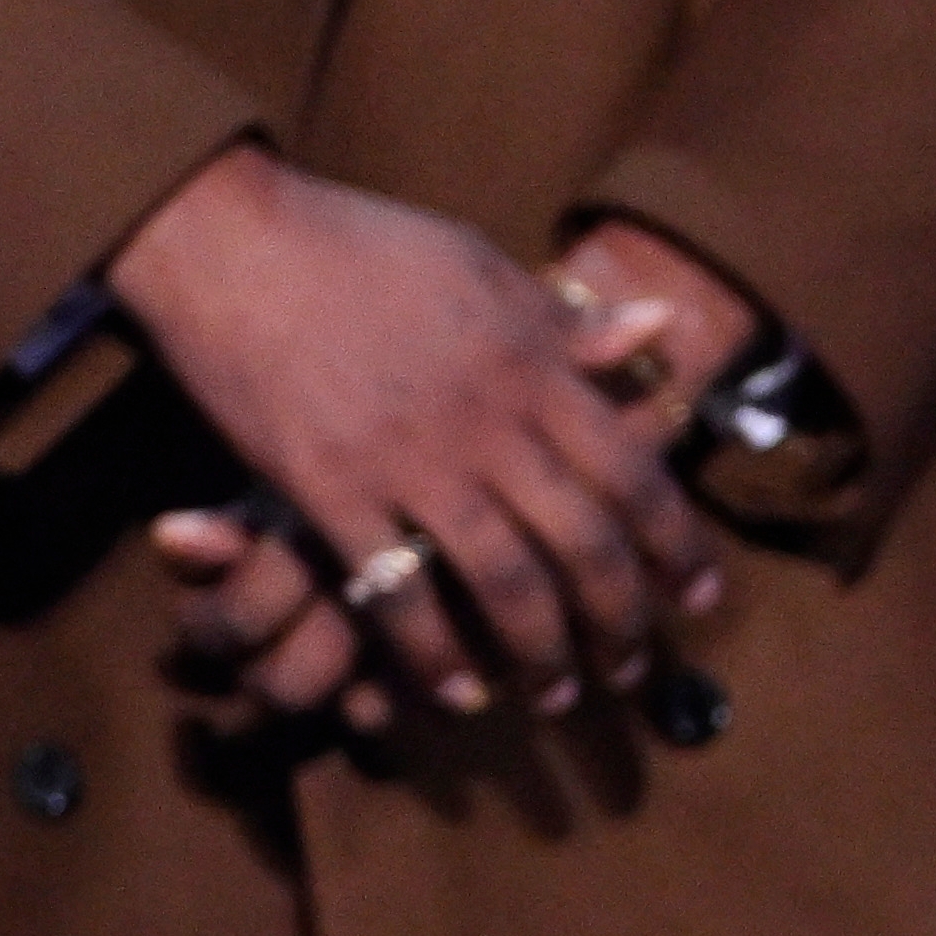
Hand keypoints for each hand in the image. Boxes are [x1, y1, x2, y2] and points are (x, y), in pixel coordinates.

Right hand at [104, 144, 728, 722]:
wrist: (236, 243)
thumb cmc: (361, 246)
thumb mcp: (482, 268)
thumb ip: (568, 321)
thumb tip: (660, 323)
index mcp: (533, 363)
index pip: (634, 471)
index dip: (676, 543)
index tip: (698, 596)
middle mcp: (489, 419)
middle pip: (583, 540)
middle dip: (619, 616)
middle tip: (632, 666)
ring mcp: (411, 459)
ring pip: (505, 579)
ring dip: (539, 650)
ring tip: (558, 693)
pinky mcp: (331, 491)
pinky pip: (398, 592)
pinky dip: (434, 652)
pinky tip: (456, 690)